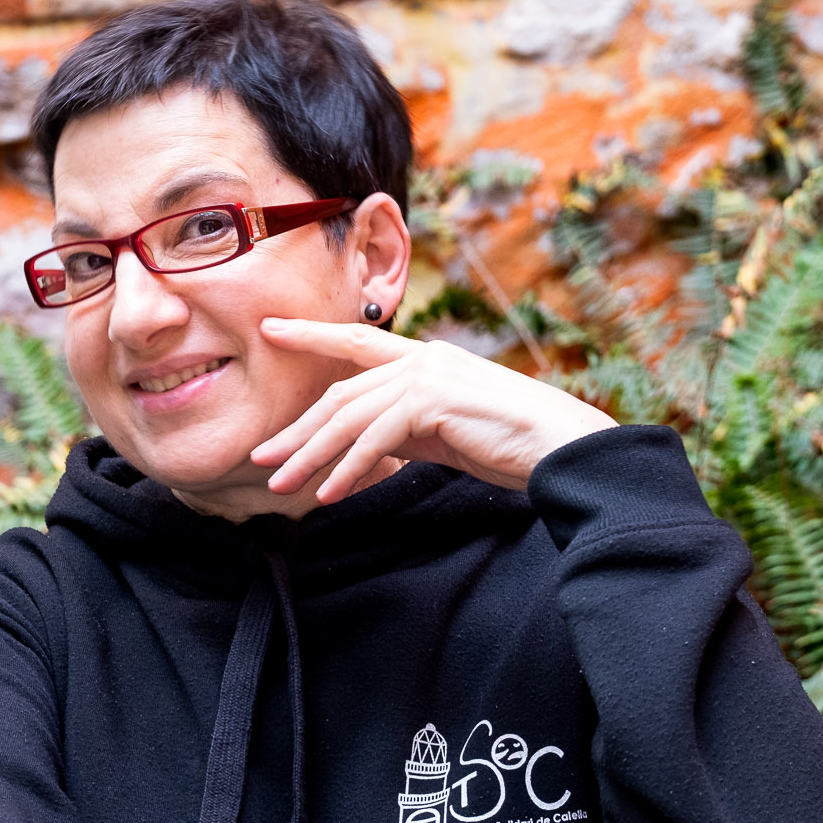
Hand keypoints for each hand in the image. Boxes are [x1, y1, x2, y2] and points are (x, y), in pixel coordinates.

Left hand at [249, 319, 614, 505]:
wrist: (561, 448)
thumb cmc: (511, 444)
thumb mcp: (446, 432)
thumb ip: (405, 428)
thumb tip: (366, 448)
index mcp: (425, 360)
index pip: (357, 341)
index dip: (312, 334)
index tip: (271, 329)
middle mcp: (422, 359)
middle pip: (342, 393)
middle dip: (298, 429)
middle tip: (261, 457)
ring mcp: (428, 376)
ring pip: (350, 417)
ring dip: (311, 455)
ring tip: (279, 483)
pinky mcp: (434, 402)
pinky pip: (375, 439)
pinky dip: (348, 468)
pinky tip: (328, 493)